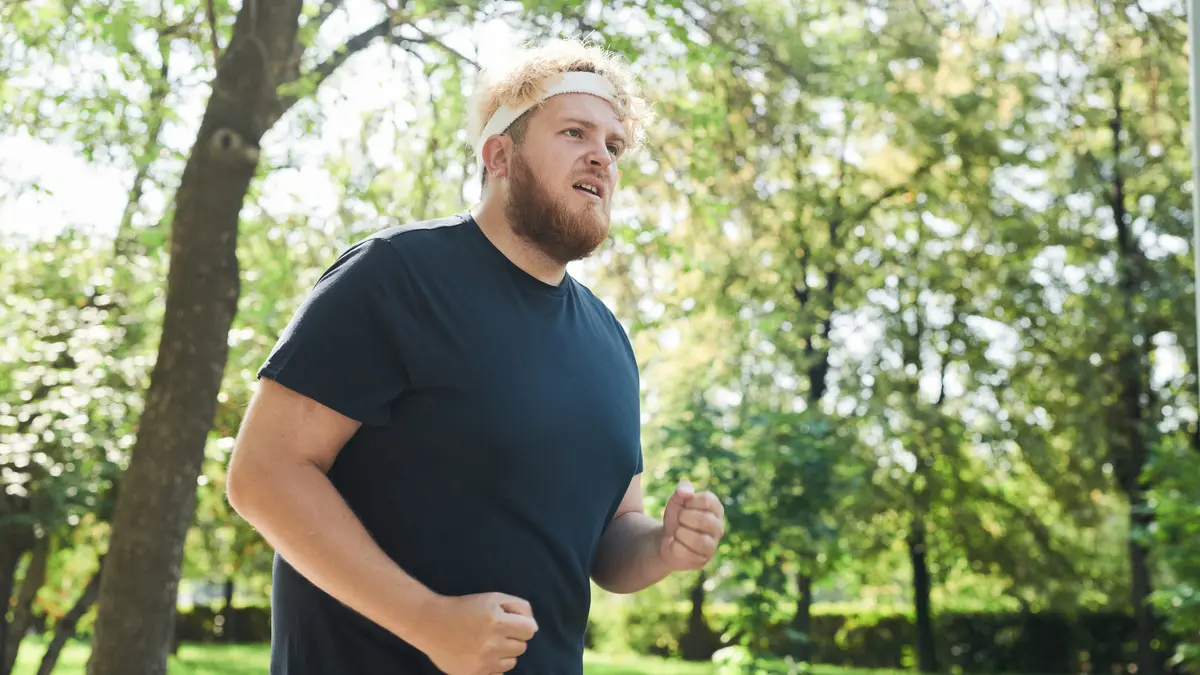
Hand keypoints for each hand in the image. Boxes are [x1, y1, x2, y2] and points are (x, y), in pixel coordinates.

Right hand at [417, 592, 537, 674]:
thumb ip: (519, 607)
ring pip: (512, 662)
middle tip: (494, 632)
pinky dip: (493, 667)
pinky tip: (481, 656)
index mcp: (498, 622)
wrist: (431, 624)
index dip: (521, 625)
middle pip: (522, 647)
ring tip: (486, 644)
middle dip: (512, 638)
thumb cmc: (465, 608)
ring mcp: (483, 663)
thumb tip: (534, 627)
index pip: (530, 631)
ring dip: (503, 654)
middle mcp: (492, 645)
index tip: (510, 623)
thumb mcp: (493, 598)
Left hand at [659, 479, 724, 571]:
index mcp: (716, 509)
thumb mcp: (676, 502)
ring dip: (680, 533)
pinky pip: (686, 553)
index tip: (684, 505)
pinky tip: (675, 544)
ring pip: (699, 540)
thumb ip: (681, 491)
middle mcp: (718, 528)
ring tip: (678, 532)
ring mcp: (712, 546)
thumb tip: (685, 491)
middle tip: (679, 519)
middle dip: (684, 518)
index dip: (690, 501)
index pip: (707, 500)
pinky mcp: (702, 561)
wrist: (666, 540)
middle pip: (705, 520)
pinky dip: (674, 546)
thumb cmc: (676, 518)